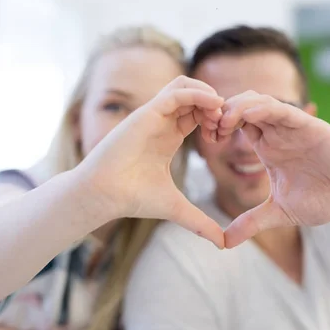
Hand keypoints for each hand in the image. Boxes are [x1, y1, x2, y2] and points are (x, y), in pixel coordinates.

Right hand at [77, 76, 224, 247]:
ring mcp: (153, 115)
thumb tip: (222, 244)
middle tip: (226, 125)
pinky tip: (214, 106)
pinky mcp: (146, 113)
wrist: (104, 196)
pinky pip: (176, 92)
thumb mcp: (176, 208)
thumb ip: (200, 222)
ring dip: (208, 94)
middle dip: (215, 106)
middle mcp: (162, 122)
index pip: (198, 114)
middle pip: (195, 96)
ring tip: (220, 114)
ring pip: (185, 86)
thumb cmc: (133, 198)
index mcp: (168, 136)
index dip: (215, 120)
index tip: (224, 138)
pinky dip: (198, 94)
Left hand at [216, 91, 329, 247]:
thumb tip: (225, 242)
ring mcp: (292, 127)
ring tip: (221, 124)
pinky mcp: (311, 126)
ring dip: (236, 107)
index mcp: (267, 146)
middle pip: (240, 106)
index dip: (216, 127)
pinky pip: (283, 110)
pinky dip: (264, 109)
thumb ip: (252, 222)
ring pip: (258, 101)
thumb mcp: (280, 212)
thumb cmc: (325, 198)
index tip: (204, 141)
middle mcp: (277, 132)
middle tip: (207, 130)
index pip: (234, 124)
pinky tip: (249, 115)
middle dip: (220, 113)